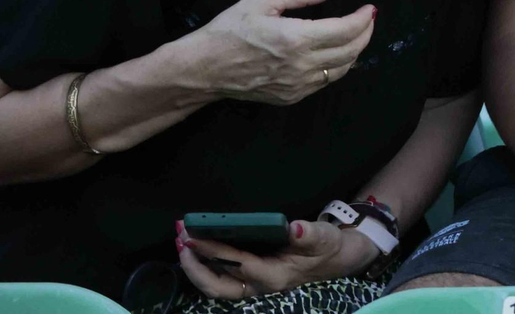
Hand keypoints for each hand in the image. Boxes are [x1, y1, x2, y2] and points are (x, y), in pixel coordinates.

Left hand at [176, 218, 378, 298]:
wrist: (334, 260)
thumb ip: (309, 234)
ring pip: (213, 284)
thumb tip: (294, 229)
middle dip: (193, 265)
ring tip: (181, 240)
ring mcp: (250, 285)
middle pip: (215, 285)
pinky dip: (203, 264)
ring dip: (194, 266)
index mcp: (273, 276)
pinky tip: (195, 246)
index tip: (194, 235)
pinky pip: (219, 277)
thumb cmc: (327, 247)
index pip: (237, 263)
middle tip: (180, 237)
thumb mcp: (323, 238)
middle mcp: (257, 286)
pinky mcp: (247, 278)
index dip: (213, 251)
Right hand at [178, 0, 375, 104]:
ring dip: (355, 51)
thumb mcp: (262, 0)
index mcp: (296, 39)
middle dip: (366, 33)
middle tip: (368, 19)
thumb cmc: (229, 30)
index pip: (346, 30)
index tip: (370, 8)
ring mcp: (297, 85)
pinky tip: (336, 54)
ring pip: (341, 70)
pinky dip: (337, 66)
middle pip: (351, 51)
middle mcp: (301, 65)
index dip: (363, 18)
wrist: (203, 69)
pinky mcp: (291, 97)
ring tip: (357, 34)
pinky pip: (324, 82)